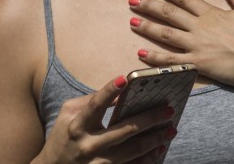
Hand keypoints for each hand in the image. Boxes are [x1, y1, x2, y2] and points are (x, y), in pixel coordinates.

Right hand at [35, 75, 175, 163]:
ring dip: (154, 140)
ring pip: (131, 152)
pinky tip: (160, 149)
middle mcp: (88, 145)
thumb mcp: (69, 114)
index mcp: (77, 126)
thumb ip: (91, 100)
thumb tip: (121, 91)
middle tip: (168, 110)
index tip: (124, 79)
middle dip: (148, 119)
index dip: (109, 92)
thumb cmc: (63, 137)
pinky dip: (147, 159)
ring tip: (171, 129)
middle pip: (123, 130)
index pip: (95, 106)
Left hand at [128, 0, 233, 91]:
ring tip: (131, 22)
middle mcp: (200, 27)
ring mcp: (197, 46)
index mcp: (212, 14)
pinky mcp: (197, 65)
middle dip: (149, 6)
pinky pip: (171, 60)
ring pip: (166, 34)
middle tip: (132, 0)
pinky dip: (154, 58)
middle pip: (169, 14)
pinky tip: (141, 54)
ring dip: (147, 28)